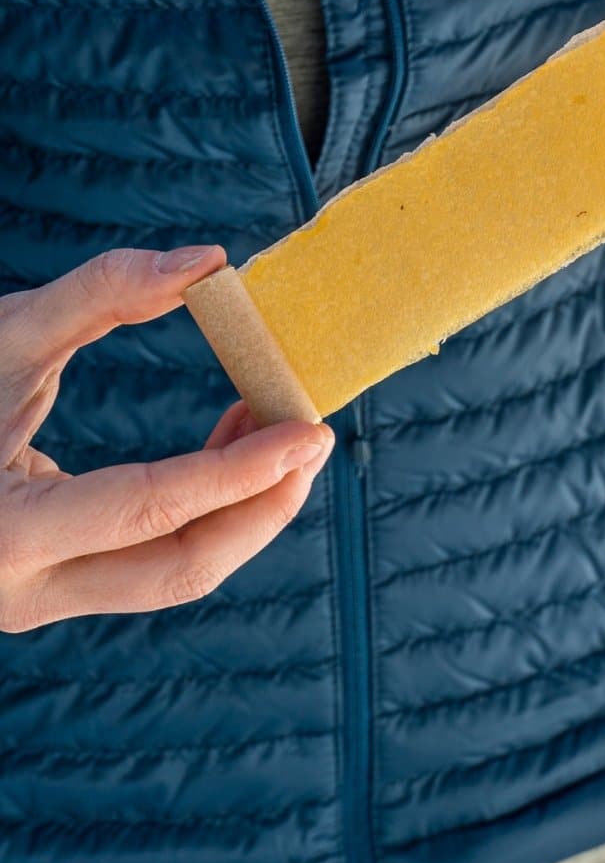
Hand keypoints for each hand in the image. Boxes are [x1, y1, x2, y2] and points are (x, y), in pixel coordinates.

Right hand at [0, 244, 333, 631]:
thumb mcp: (3, 331)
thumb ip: (103, 293)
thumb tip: (211, 262)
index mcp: (0, 531)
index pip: (149, 512)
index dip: (239, 473)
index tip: (312, 430)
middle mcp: (18, 588)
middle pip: (176, 570)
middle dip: (261, 506)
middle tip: (315, 435)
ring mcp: (34, 599)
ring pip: (168, 576)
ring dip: (238, 506)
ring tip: (277, 423)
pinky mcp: (50, 589)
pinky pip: (147, 561)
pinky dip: (200, 507)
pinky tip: (230, 443)